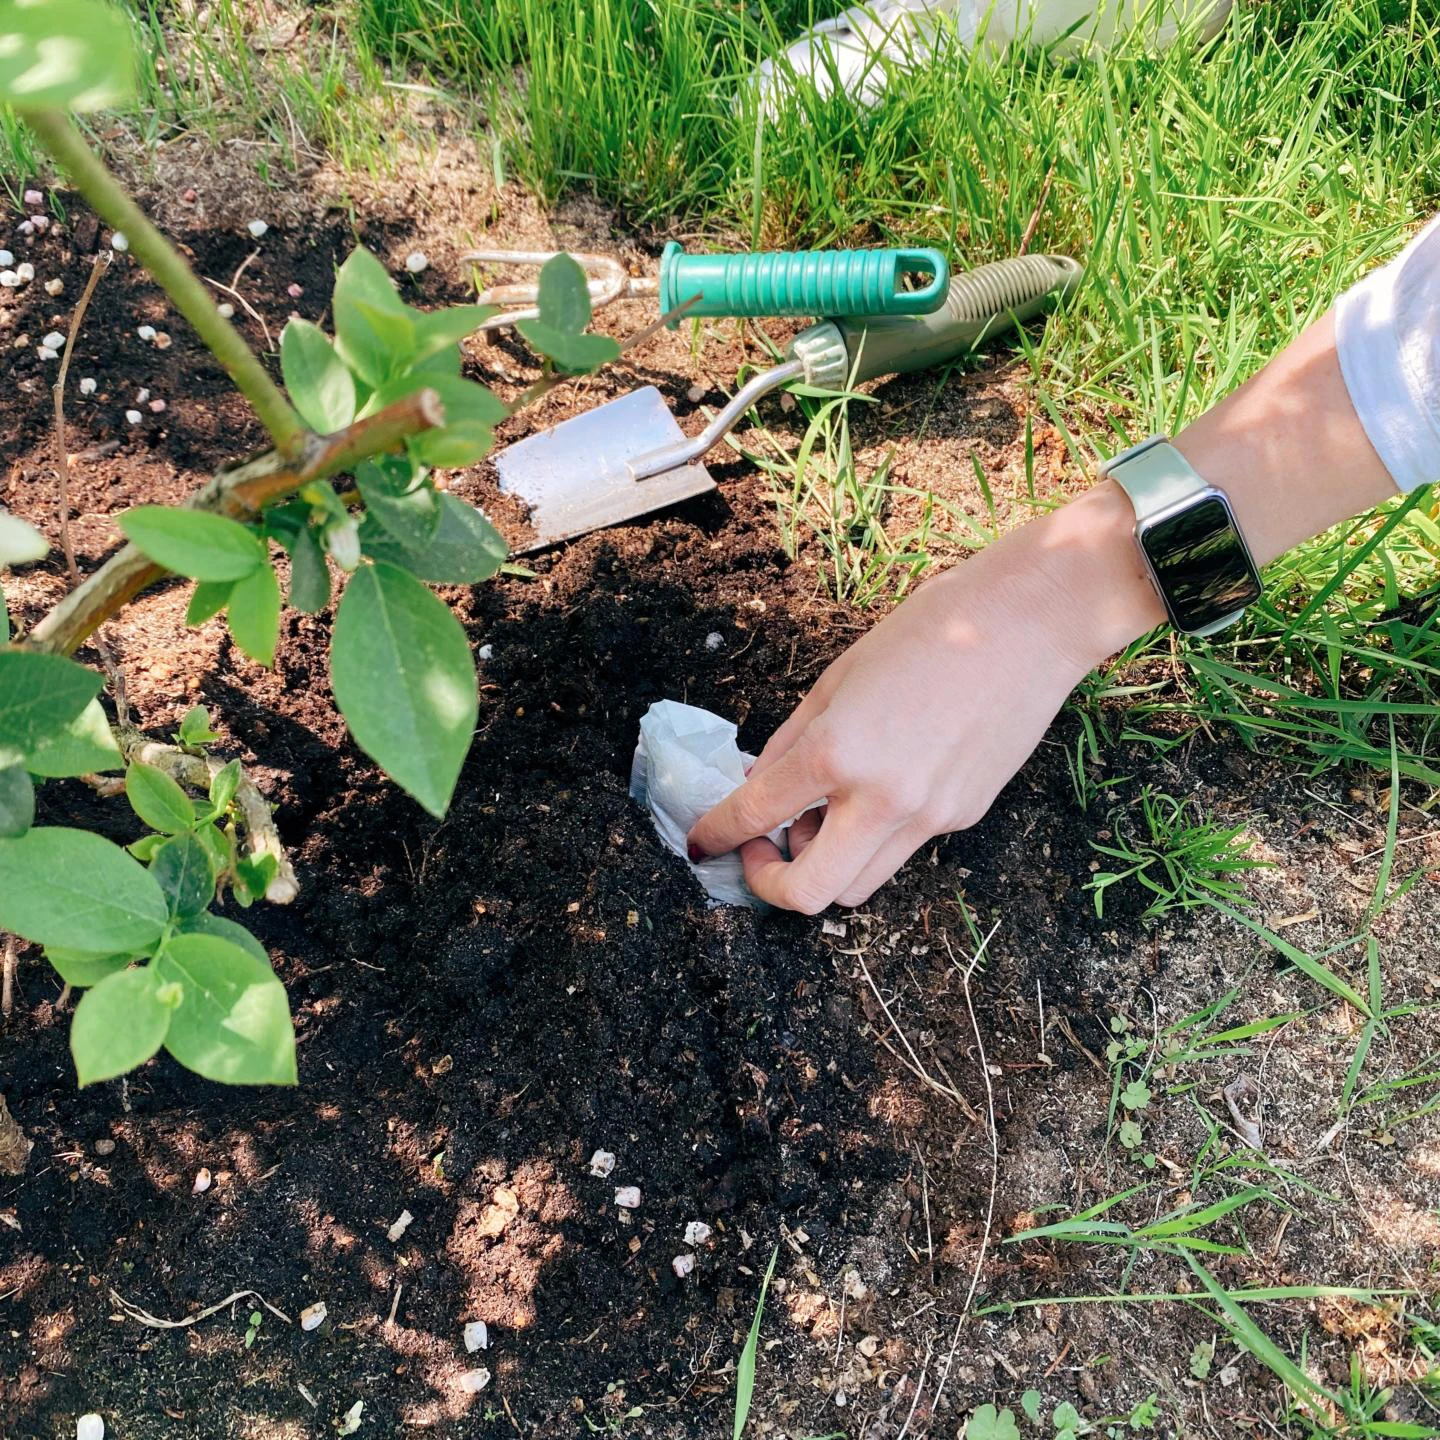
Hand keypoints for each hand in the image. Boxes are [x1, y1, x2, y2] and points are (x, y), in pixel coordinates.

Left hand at [687, 482, 1161, 911]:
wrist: (1034, 621)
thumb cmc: (933, 627)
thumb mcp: (840, 674)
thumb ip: (793, 738)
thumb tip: (762, 784)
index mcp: (838, 752)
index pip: (756, 816)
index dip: (716, 836)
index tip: (703, 843)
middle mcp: (883, 799)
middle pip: (811, 894)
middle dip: (771, 883)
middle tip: (761, 849)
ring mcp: (931, 816)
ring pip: (858, 885)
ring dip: (824, 865)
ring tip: (820, 814)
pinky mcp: (964, 816)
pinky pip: (902, 848)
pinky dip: (872, 835)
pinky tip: (878, 786)